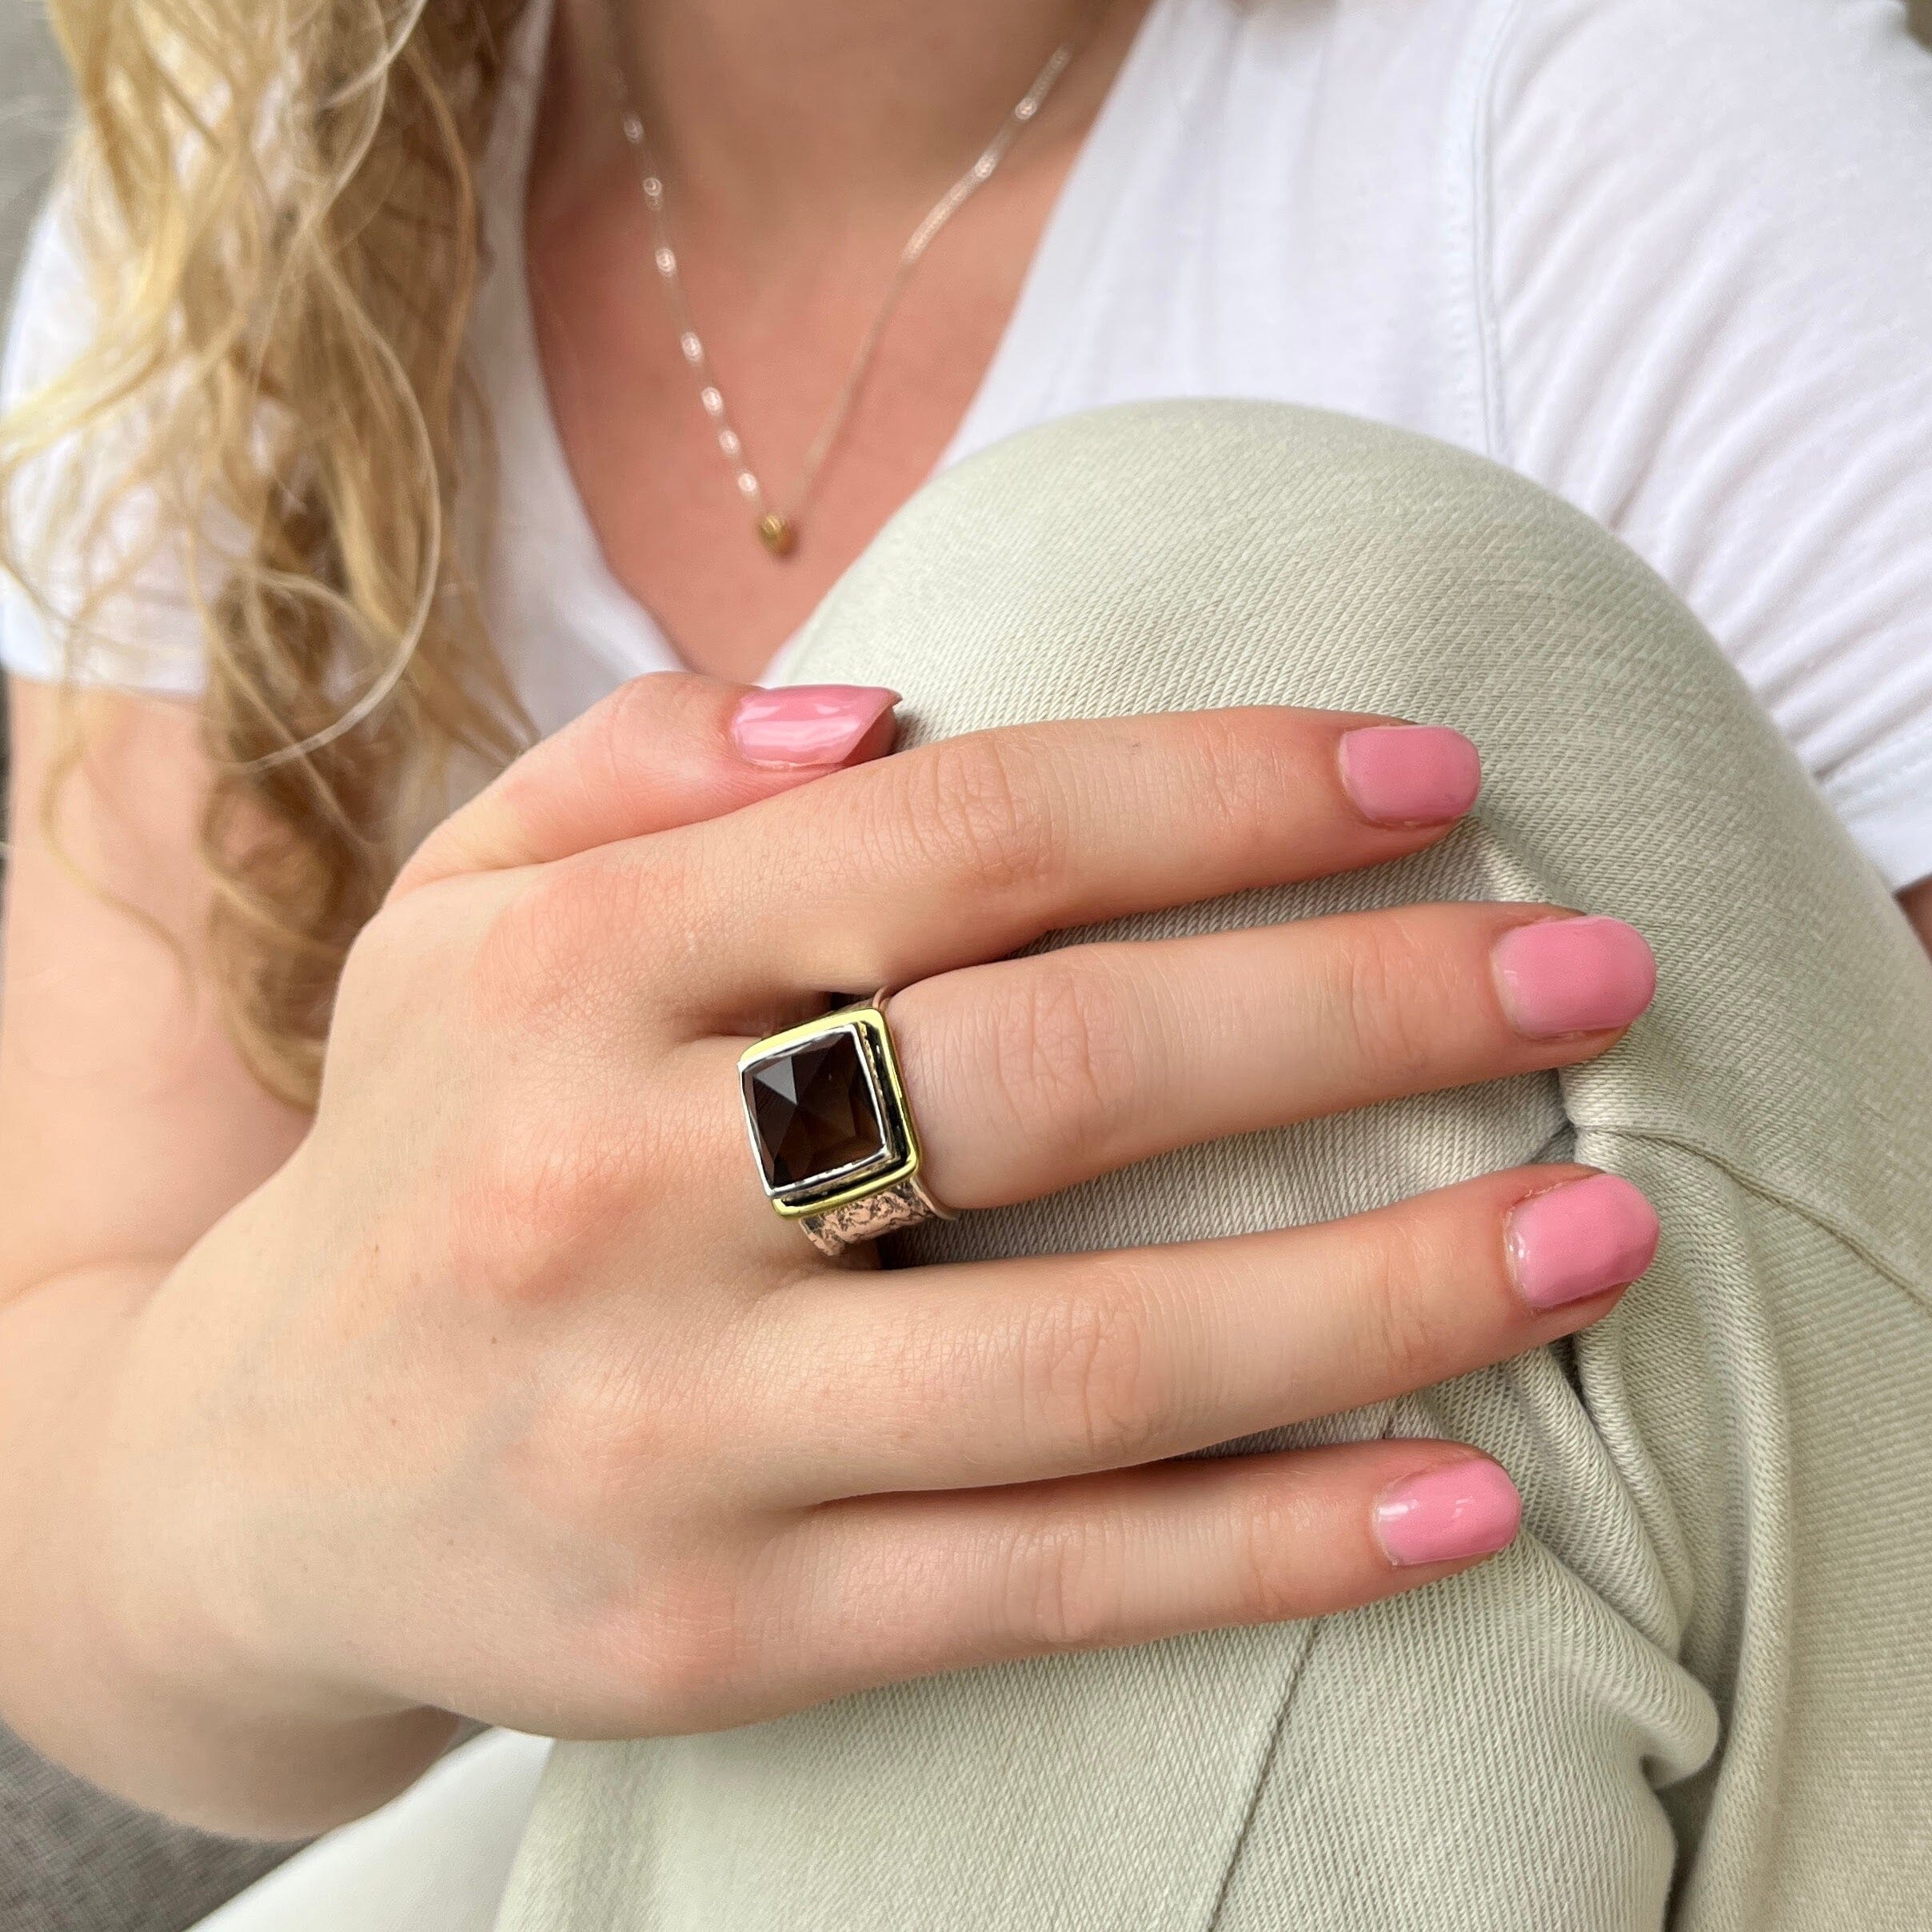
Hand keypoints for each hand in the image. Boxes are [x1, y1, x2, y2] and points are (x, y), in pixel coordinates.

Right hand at [95, 674, 1657, 1828]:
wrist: (251, 1479)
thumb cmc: (426, 1145)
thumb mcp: (458, 913)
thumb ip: (637, 763)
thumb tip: (868, 707)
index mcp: (571, 973)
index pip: (956, 837)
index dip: (1217, 789)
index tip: (1430, 771)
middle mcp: (617, 1188)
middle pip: (1057, 1073)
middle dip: (1362, 1007)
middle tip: (1590, 971)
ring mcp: (676, 1430)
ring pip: (1090, 1357)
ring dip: (1380, 1293)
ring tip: (1596, 1232)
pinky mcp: (721, 1631)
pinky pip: (1041, 1581)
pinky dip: (1269, 1545)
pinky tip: (1462, 1501)